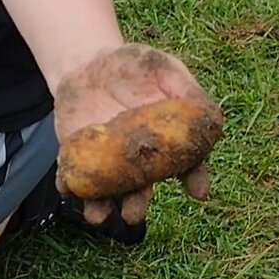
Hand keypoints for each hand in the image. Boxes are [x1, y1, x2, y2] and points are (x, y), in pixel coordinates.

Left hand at [53, 43, 213, 225]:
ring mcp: (108, 163)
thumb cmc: (134, 66)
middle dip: (137, 206)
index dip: (194, 179)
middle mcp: (138, 161)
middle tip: (133, 214)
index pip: (186, 166)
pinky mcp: (78, 158)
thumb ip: (187, 88)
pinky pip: (73, 178)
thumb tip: (210, 114)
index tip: (198, 191)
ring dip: (102, 208)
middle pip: (141, 191)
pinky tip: (68, 187)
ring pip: (107, 194)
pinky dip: (69, 186)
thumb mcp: (164, 68)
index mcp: (166, 144)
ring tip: (98, 215)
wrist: (89, 64)